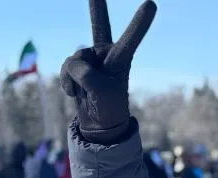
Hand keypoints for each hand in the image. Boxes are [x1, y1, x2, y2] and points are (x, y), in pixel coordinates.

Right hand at [60, 0, 156, 144]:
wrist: (99, 125)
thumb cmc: (108, 108)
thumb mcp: (100, 92)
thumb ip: (85, 73)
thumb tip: (72, 62)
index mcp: (121, 59)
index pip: (130, 39)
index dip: (139, 23)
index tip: (152, 4)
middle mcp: (106, 53)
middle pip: (100, 24)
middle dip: (97, 5)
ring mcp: (90, 58)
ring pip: (74, 59)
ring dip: (75, 78)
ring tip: (86, 92)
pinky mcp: (76, 66)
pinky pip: (65, 69)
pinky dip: (67, 83)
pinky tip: (76, 93)